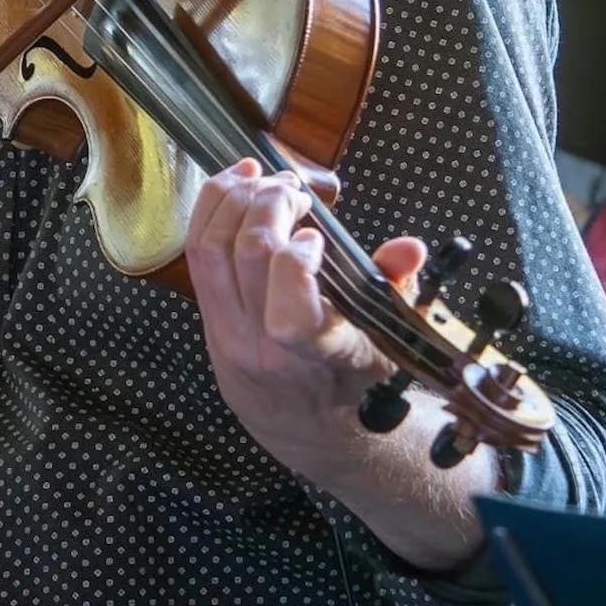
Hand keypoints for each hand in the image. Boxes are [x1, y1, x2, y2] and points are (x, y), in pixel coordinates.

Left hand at [183, 158, 428, 484]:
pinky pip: (195, 252)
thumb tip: (410, 248)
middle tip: (296, 189)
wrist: (305, 426)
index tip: (318, 236)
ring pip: (210, 248)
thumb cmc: (351, 378)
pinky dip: (212, 208)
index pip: (288, 316)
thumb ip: (397, 289)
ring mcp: (225, 332)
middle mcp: (261, 347)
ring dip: (236, 199)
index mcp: (314, 358)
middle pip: (244, 256)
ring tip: (267, 179)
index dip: (296, 262)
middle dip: (270, 204)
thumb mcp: (387, 341)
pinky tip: (239, 183)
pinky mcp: (206, 316)